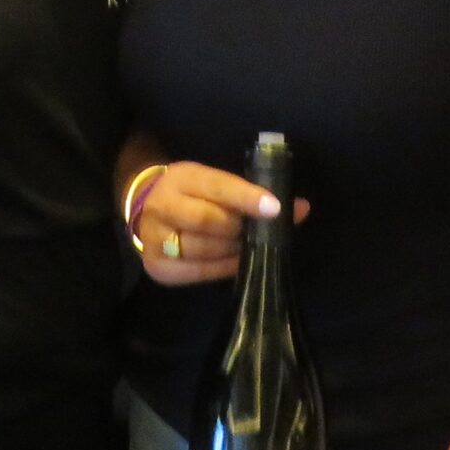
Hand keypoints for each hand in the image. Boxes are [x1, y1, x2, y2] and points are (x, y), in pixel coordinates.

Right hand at [132, 163, 307, 285]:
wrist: (149, 209)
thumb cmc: (195, 195)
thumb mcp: (217, 184)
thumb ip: (253, 195)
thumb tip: (300, 208)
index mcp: (182, 177)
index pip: (218, 186)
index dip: (247, 198)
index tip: (275, 209)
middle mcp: (163, 205)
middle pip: (207, 220)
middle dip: (239, 229)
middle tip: (261, 233)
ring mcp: (154, 238)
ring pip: (202, 249)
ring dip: (233, 251)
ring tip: (250, 248)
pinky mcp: (156, 266)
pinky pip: (198, 272)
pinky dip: (223, 268)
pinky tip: (238, 262)